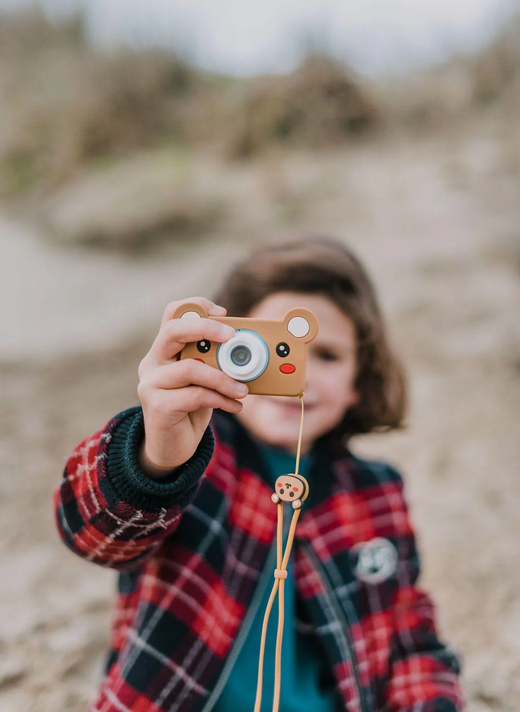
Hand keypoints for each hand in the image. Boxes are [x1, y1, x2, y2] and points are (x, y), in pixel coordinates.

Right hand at [136, 297, 247, 478]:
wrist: (172, 447)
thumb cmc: (191, 408)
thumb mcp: (204, 380)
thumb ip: (215, 363)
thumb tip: (249, 350)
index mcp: (164, 350)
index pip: (172, 314)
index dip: (197, 306)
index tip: (224, 313)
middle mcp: (152, 362)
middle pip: (173, 331)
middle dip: (206, 329)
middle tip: (233, 337)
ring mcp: (151, 384)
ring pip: (191, 368)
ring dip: (224, 378)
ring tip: (243, 390)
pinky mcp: (157, 406)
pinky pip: (196, 395)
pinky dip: (221, 399)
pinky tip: (234, 406)